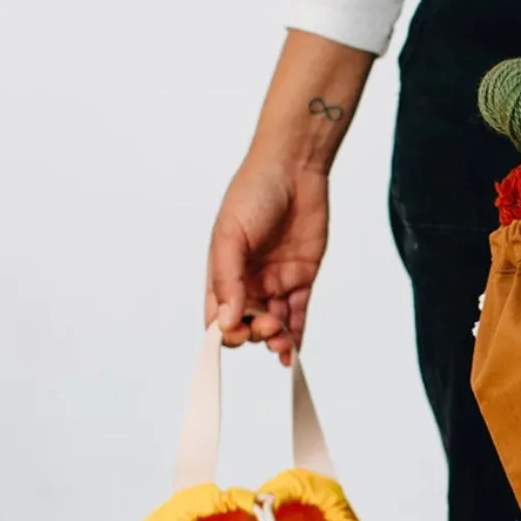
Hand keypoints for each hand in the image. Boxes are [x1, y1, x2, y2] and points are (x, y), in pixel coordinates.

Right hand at [205, 155, 329, 364]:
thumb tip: (226, 321)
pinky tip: (295, 350)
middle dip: (256, 333)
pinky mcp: (302, 277)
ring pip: (275, 322)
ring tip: (283, 341)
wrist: (294, 170)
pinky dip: (297, 333)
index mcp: (223, 272)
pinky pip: (299, 312)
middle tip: (268, 326)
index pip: (218, 315)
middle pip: (248, 323)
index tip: (236, 334)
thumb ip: (228, 279)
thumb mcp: (231, 235)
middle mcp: (248, 281)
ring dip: (277, 338)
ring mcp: (276, 281)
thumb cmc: (253, 194)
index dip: (225, 332)